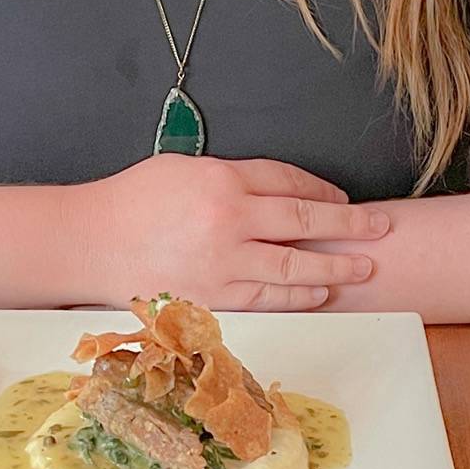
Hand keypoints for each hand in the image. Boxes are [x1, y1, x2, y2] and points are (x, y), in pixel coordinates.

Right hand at [75, 155, 389, 312]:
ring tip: (363, 268)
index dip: (322, 192)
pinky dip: (298, 296)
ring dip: (333, 268)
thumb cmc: (130, 202)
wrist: (88, 243)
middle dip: (349, 228)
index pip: (289, 183)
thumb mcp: (182, 169)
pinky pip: (267, 298)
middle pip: (304, 224)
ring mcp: (222, 264)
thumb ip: (231, 178)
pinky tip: (319, 294)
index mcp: (222, 181)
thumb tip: (276, 194)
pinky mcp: (212, 299)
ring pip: (293, 267)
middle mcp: (228, 221)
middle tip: (381, 231)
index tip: (342, 201)